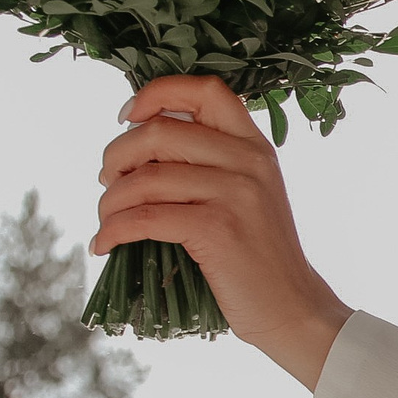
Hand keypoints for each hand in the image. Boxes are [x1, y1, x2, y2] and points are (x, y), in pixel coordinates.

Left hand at [93, 75, 351, 387]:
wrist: (291, 307)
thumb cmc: (257, 256)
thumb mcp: (247, 195)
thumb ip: (210, 162)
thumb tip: (137, 141)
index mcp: (255, 145)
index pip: (206, 90)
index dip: (157, 93)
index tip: (129, 117)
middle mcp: (249, 161)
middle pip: (160, 132)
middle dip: (117, 156)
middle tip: (108, 182)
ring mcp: (236, 194)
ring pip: (145, 178)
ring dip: (109, 202)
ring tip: (106, 220)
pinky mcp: (217, 229)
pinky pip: (145, 217)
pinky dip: (114, 230)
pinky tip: (105, 244)